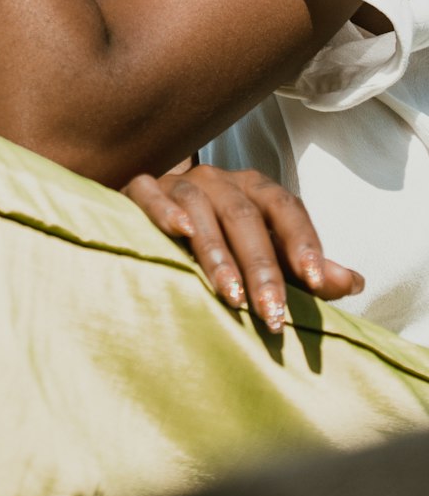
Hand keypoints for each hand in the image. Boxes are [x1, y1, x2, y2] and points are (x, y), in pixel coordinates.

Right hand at [123, 164, 364, 333]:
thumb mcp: (268, 256)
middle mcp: (219, 180)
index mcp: (254, 189)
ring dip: (217, 253)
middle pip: (244, 216)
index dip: (303, 241)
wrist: (157, 217)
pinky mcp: (141, 188)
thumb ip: (307, 270)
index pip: (285, 207)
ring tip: (232, 297)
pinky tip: (180, 233)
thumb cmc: (223, 243)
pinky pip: (150, 193)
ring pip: (200, 208)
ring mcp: (179, 182)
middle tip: (272, 315)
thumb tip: (354, 283)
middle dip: (262, 268)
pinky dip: (165, 211)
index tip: (318, 283)